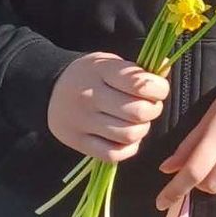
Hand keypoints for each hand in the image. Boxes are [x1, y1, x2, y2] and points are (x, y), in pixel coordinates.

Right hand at [47, 52, 168, 161]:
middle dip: (153, 110)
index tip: (158, 89)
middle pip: (137, 112)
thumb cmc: (90, 74)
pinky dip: (128, 149)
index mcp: (101, 70)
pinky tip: (126, 138)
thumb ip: (138, 69)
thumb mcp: (110, 62)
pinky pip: (112, 154)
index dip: (158, 89)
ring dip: (142, 130)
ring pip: (128, 135)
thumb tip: (166, 67)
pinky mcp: (77, 142)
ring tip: (137, 121)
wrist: (49, 89)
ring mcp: (82, 122)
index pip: (139, 83)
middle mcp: (90, 96)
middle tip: (149, 106)